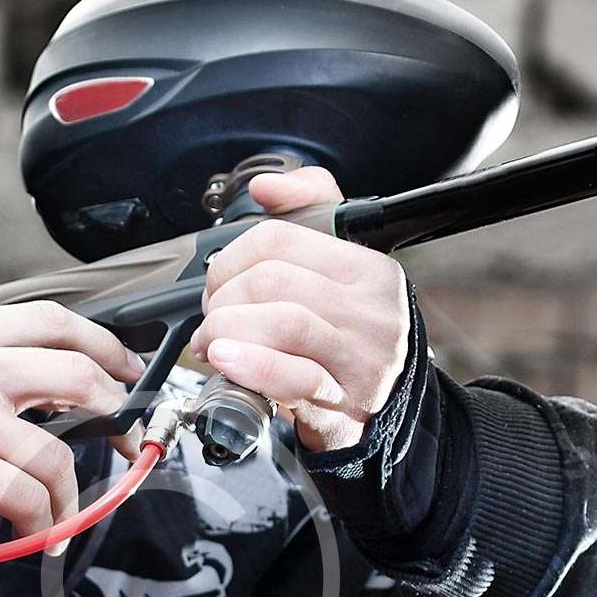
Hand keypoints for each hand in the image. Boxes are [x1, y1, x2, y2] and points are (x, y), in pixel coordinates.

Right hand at [0, 301, 144, 535]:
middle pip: (74, 374)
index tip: (126, 367)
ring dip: (69, 496)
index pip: (50, 320)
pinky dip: (42, 522)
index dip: (101, 345)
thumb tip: (34, 397)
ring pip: (56, 453)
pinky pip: (27, 495)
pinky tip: (38, 535)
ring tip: (63, 518)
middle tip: (124, 437)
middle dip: (113, 410)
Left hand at [189, 167, 409, 454]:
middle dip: (224, 298)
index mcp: (368, 269)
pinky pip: (290, 375)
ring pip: (282, 322)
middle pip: (273, 281)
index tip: (220, 283)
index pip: (281, 240)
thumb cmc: (349, 336)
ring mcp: (360, 357)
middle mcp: (371, 310)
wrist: (384, 408)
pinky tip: (225, 360)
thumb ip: (308, 210)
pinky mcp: (343, 400)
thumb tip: (265, 188)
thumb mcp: (340, 268)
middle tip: (213, 318)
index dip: (232, 259)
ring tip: (213, 343)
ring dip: (227, 330)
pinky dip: (249, 364)